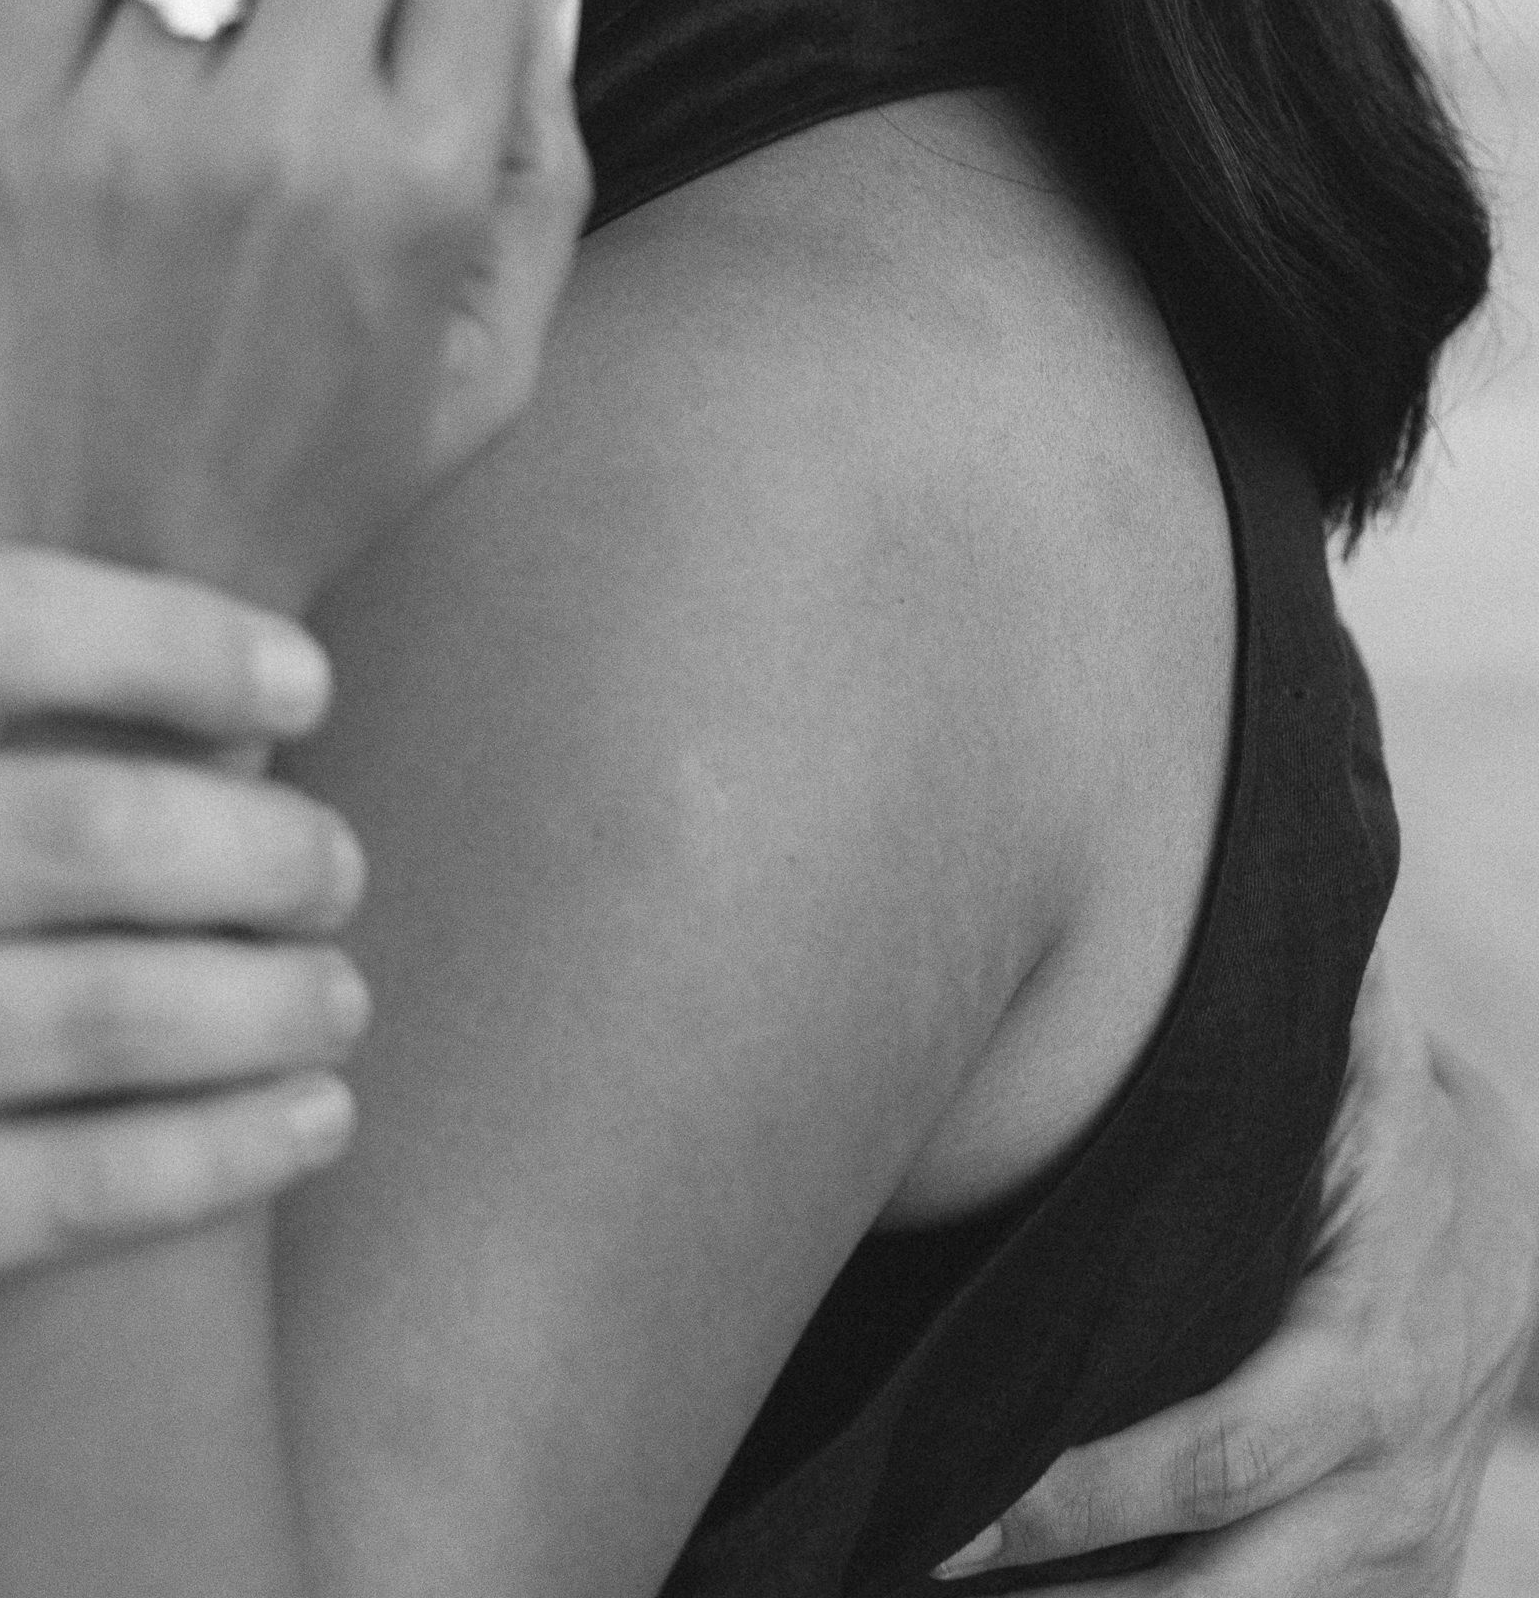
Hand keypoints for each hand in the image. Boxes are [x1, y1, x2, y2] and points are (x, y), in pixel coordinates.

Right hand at [0, 552, 371, 1524]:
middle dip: (251, 846)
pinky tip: (304, 1119)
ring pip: (94, 1012)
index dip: (164, 637)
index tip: (299, 678)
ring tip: (331, 995)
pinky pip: (74, 1183)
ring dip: (263, 1001)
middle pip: (65, 827)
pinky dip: (225, 1146)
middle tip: (328, 869)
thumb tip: (243, 699)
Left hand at [937, 956, 1538, 1589]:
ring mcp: (1391, 1569)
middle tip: (904, 1579)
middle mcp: (1385, 1494)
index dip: (1087, 1496)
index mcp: (1369, 1363)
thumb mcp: (1366, 1086)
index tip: (955, 1511)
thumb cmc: (1400, 1152)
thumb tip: (1202, 857)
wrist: (1521, 1254)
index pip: (1218, 1454)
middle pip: (1212, 1594)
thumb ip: (1294, 1017)